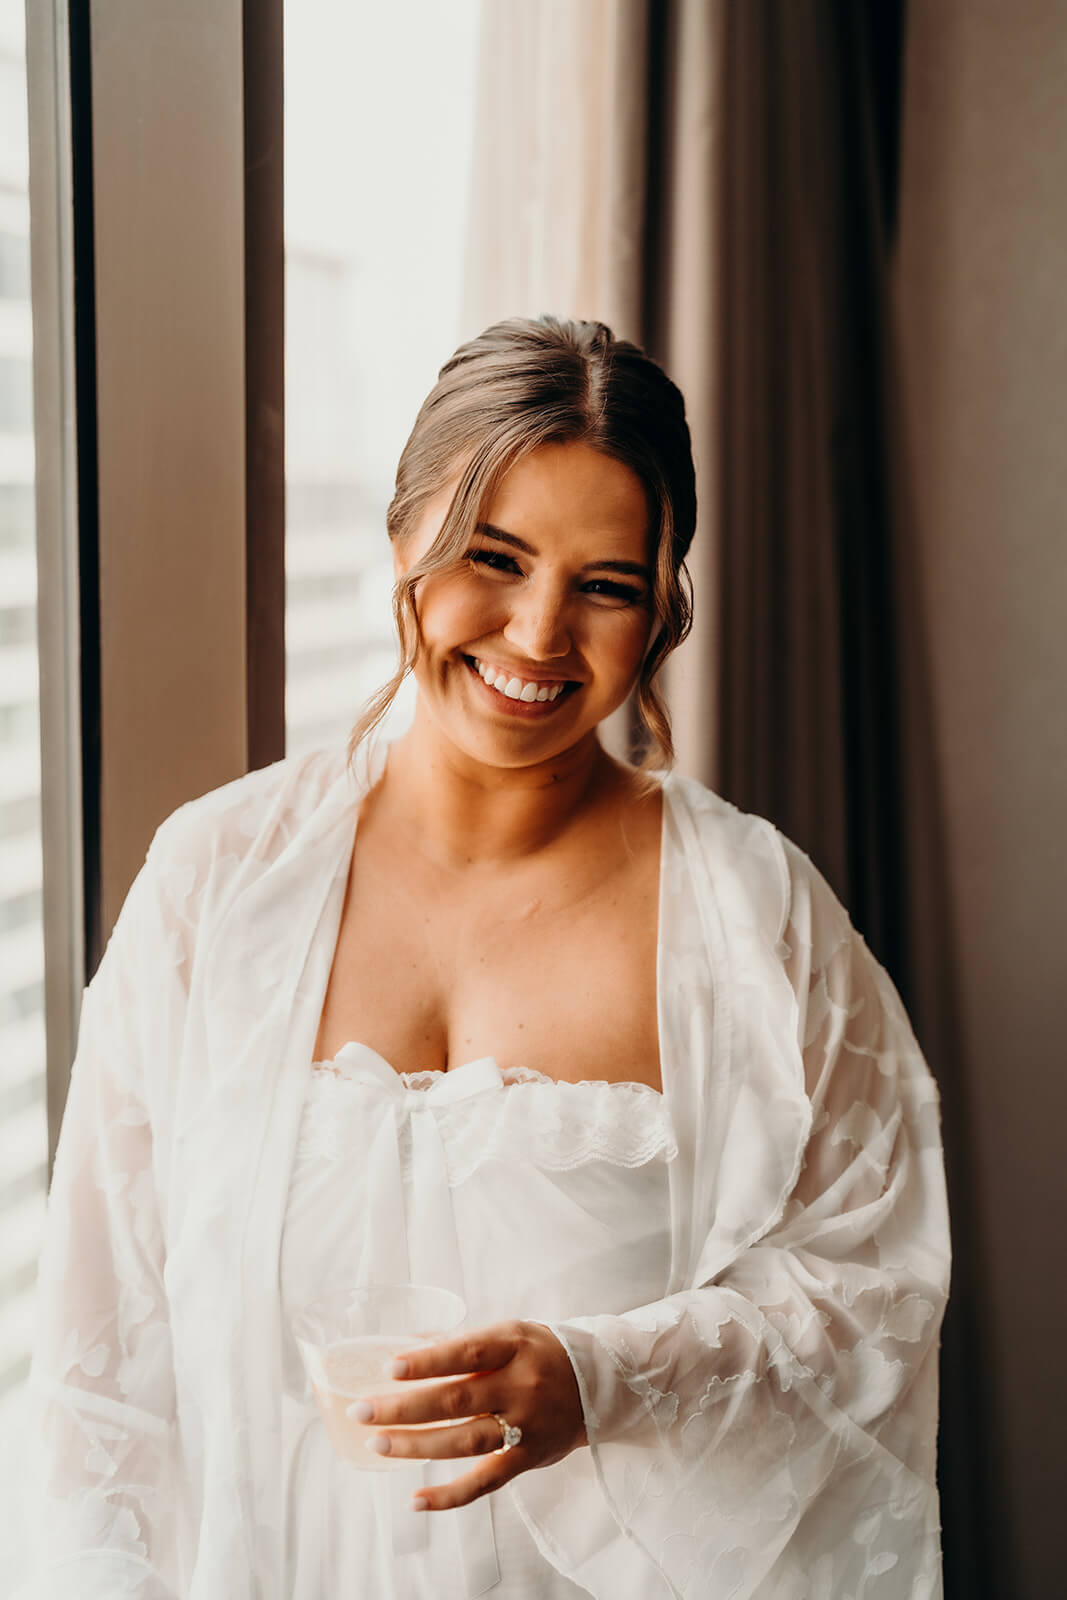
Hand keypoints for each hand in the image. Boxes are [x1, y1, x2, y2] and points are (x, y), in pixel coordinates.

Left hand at [350, 1319, 586, 1509]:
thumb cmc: (542, 1353)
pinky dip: (450, 1495)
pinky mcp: (528, 1458)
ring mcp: (525, 1425)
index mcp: (513, 1345)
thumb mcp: (509, 1333)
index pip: (465, 1352)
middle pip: (455, 1399)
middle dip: (403, 1408)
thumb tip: (407, 1348)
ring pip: (463, 1441)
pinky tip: (416, 1499)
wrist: (599, 1384)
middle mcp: (519, 1385)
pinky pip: (485, 1481)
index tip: (389, 1368)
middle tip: (362, 1411)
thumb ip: (462, 1343)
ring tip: (377, 1445)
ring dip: (415, 1445)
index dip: (427, 1361)